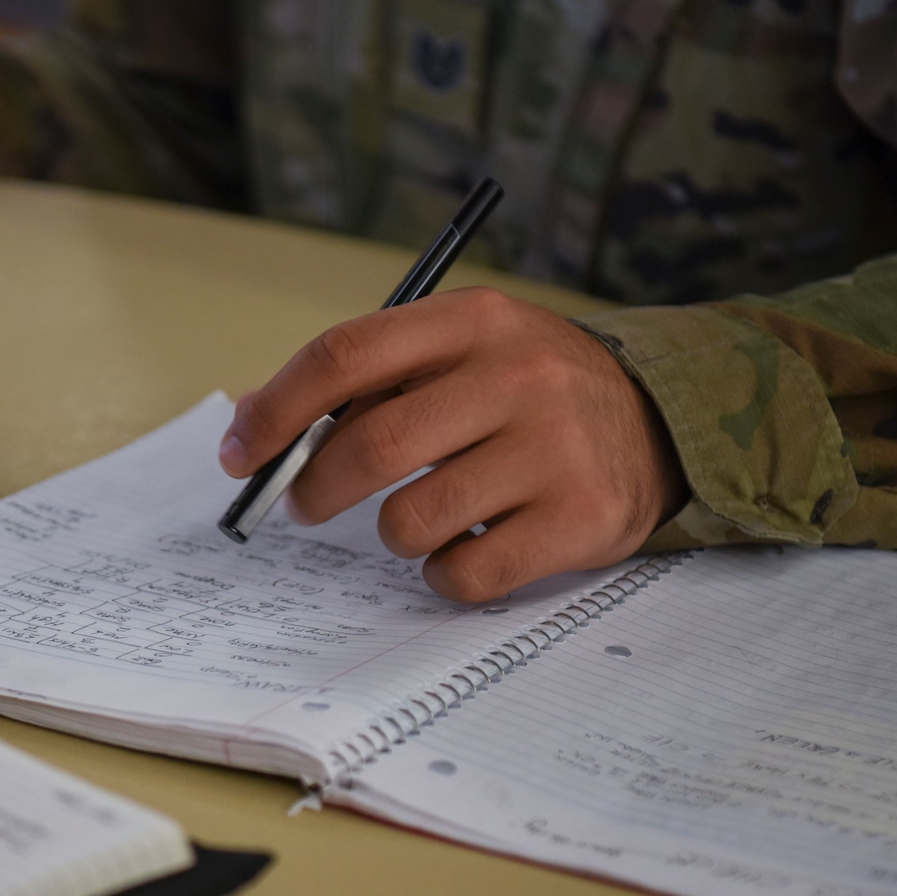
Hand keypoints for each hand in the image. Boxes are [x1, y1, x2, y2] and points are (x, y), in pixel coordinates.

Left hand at [218, 288, 686, 602]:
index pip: (346, 355)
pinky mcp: (580, 519)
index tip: (239, 452)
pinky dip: (443, 574)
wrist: (656, 423)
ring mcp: (554, 450)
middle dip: (315, 487)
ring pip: (410, 520)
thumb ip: (365, 383)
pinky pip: (464, 574)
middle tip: (303, 504)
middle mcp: (517, 376)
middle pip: (372, 446)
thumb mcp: (458, 354)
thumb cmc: (523, 394)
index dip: (276, 410)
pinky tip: (469, 546)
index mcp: (473, 321)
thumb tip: (252, 431)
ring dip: (392, 533)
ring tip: (423, 516)